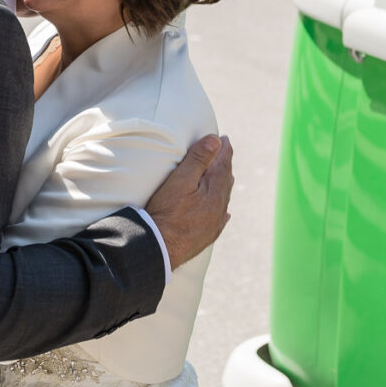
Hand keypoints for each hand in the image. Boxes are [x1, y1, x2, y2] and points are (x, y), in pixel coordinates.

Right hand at [146, 135, 233, 268]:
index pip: (223, 164)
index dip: (224, 149)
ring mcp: (214, 223)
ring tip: (224, 175)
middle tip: (224, 152)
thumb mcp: (180, 180)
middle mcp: (219, 207)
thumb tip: (216, 140)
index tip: (225, 139)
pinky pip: (219, 219)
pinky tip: (224, 212)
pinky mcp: (206, 236)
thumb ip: (198, 159)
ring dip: (223, 184)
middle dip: (224, 165)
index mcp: (215, 190)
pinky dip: (221, 210)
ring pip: (223, 199)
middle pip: (225, 180)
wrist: (160, 247)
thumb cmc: (167, 212)